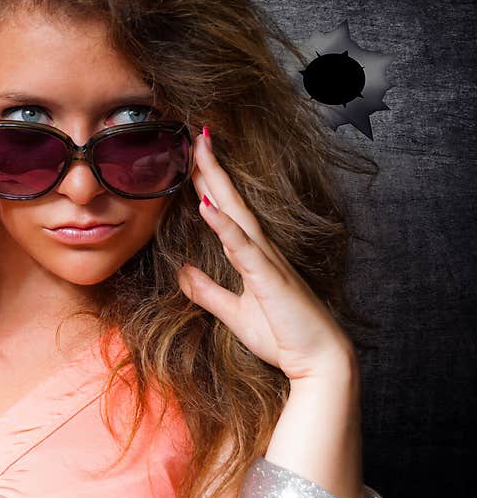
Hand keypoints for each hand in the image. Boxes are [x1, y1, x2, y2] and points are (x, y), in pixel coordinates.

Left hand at [176, 127, 355, 381]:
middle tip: (195, 135)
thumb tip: (182, 273)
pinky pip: (243, 247)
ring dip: (216, 182)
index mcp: (253, 255)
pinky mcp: (269, 277)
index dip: (207, 183)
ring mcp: (266, 260)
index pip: (225, 211)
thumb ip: (207, 292)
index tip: (191, 156)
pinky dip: (224, 226)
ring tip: (200, 152)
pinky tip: (207, 207)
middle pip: (230, 200)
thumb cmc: (282, 336)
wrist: (316, 362)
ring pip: (236, 213)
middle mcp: (261, 250)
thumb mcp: (233, 312)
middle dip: (212, 167)